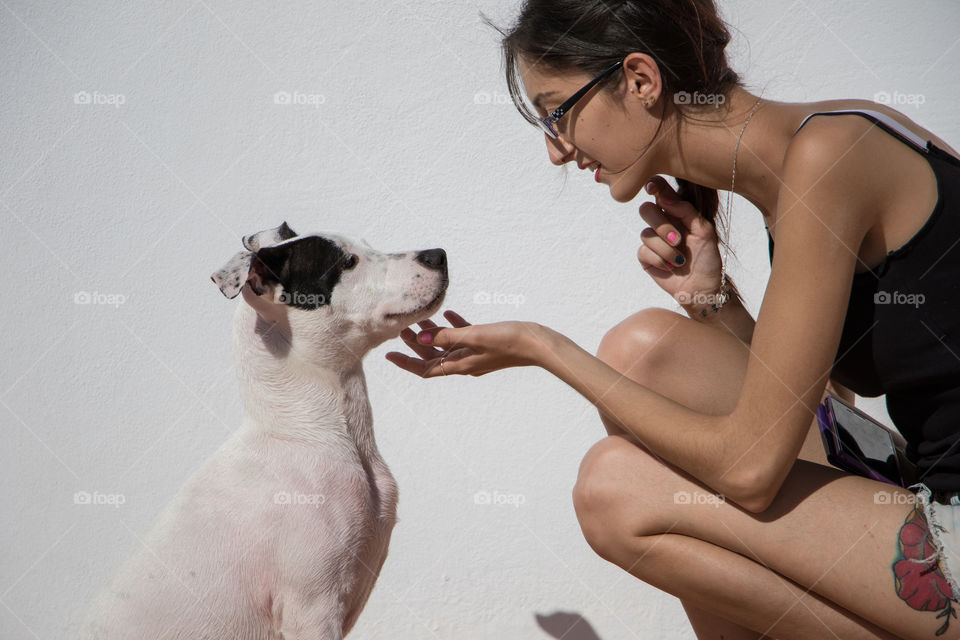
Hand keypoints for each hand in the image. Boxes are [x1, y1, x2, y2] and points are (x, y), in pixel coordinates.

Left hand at [384, 310, 545, 376]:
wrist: (539, 343)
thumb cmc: (509, 340)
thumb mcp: (475, 336)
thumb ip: (447, 336)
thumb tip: (421, 337)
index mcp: (461, 365)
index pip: (426, 369)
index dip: (406, 363)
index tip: (387, 355)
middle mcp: (466, 362)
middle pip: (434, 356)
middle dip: (417, 342)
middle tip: (402, 327)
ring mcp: (477, 353)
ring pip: (448, 344)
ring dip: (434, 332)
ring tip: (422, 317)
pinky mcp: (487, 343)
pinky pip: (465, 336)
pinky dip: (455, 326)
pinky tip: (451, 314)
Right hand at [638, 176, 724, 307]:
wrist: (703, 287)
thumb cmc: (707, 258)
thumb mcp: (704, 230)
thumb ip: (686, 211)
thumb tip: (665, 199)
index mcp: (677, 213)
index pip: (660, 192)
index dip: (653, 186)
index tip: (652, 188)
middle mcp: (662, 224)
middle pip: (646, 210)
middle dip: (662, 226)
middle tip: (677, 240)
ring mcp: (653, 241)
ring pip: (646, 234)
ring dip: (666, 249)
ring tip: (680, 260)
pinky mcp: (646, 257)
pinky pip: (643, 251)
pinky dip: (660, 260)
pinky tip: (670, 267)